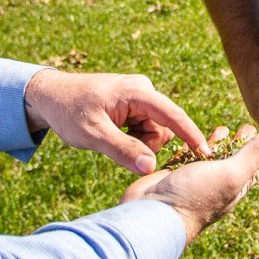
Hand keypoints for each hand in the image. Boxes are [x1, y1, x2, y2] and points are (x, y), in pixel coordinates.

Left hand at [23, 69, 209, 175]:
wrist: (50, 96)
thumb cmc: (68, 112)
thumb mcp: (92, 135)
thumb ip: (122, 150)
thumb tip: (151, 168)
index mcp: (137, 91)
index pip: (173, 115)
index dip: (191, 135)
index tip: (208, 153)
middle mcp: (143, 90)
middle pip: (164, 128)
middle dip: (146, 144)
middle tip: (116, 145)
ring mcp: (140, 96)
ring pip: (155, 131)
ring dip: (138, 142)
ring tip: (110, 138)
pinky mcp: (135, 104)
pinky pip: (146, 128)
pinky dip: (133, 137)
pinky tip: (113, 133)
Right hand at [121, 125, 258, 241]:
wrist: (151, 216)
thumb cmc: (195, 197)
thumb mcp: (232, 173)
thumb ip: (257, 153)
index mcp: (235, 186)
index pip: (256, 166)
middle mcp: (216, 184)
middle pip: (233, 161)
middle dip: (240, 144)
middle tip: (245, 127)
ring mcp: (194, 181)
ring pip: (209, 159)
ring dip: (217, 144)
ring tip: (222, 129)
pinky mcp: (173, 176)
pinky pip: (187, 160)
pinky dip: (191, 148)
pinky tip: (191, 140)